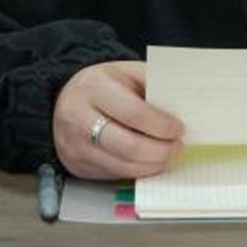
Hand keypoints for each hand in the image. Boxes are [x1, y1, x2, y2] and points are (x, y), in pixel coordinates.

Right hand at [52, 61, 183, 178]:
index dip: (161, 125)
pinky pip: (113, 174)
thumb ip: (151, 84)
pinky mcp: (76, 166)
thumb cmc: (102, 85)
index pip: (134, 113)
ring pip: (121, 166)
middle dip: (159, 150)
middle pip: (127, 146)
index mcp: (93, 88)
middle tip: (177, 147)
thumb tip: (182, 105)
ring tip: (167, 155)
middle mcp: (79, 118)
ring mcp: (75, 146)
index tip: (179, 128)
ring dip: (151, 165)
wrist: (65, 100)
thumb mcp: (125, 72)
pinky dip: (136, 171)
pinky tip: (149, 162)